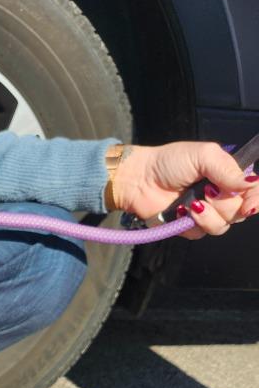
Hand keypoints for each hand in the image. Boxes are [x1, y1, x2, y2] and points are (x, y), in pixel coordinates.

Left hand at [109, 142, 258, 239]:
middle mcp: (222, 195)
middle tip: (206, 190)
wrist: (140, 180)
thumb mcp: (204, 155)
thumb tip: (251, 183)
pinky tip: (181, 210)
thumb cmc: (170, 162)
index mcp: (229, 176)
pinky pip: (203, 233)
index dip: (256, 199)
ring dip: (209, 214)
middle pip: (241, 211)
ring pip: (224, 225)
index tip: (249, 204)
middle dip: (225, 203)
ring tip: (192, 201)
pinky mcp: (191, 227)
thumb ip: (228, 168)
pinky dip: (193, 222)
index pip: (254, 191)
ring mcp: (207, 213)